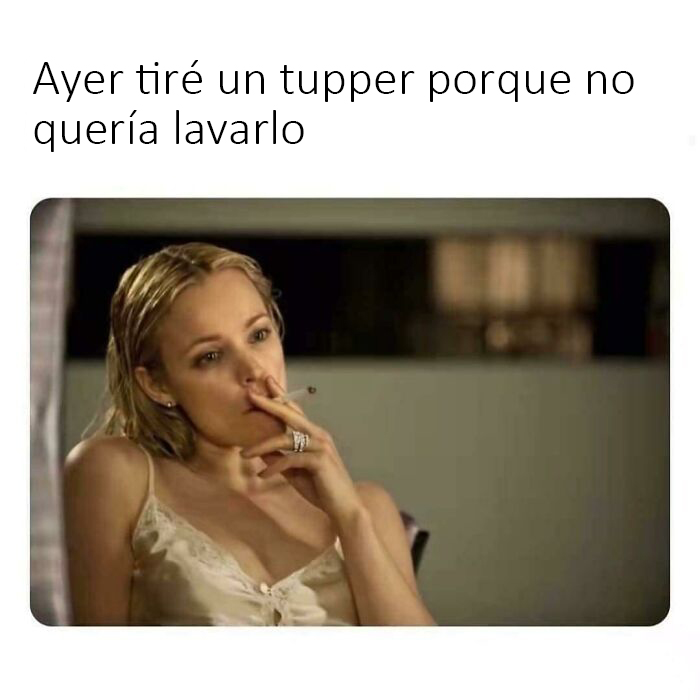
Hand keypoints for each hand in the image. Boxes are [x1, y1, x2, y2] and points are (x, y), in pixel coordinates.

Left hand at [241, 376, 365, 530]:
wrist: (344, 508)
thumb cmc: (321, 489)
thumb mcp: (295, 472)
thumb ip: (280, 460)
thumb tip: (260, 452)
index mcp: (314, 435)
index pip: (294, 411)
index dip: (280, 397)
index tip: (265, 384)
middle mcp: (319, 435)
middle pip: (290, 414)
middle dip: (270, 403)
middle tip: (250, 394)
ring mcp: (320, 446)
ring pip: (285, 438)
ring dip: (261, 446)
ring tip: (243, 454)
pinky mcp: (319, 460)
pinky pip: (290, 459)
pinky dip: (274, 467)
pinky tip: (262, 475)